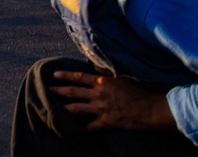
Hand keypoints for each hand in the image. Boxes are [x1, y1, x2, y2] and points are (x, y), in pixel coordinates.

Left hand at [50, 70, 176, 130]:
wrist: (149, 108)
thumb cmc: (137, 90)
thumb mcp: (121, 76)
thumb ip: (105, 71)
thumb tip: (92, 65)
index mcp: (101, 81)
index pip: (79, 77)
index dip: (65, 76)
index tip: (55, 75)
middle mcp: (98, 94)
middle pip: (74, 92)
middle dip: (59, 90)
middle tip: (48, 89)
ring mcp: (101, 108)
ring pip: (77, 108)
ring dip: (65, 108)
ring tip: (56, 108)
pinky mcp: (106, 122)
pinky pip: (91, 127)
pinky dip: (83, 129)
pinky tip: (76, 130)